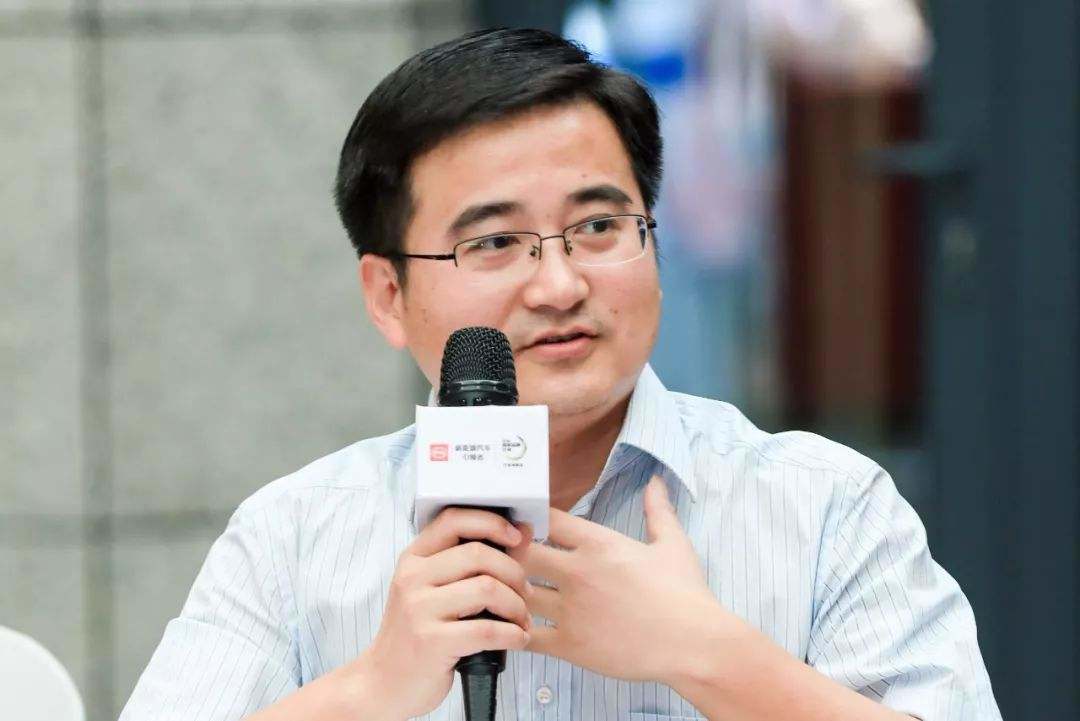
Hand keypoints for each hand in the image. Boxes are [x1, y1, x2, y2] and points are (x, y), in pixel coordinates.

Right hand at [355, 507, 532, 719]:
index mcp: (413, 559)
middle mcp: (412, 578)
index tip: (517, 537)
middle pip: (479, 554)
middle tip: (526, 592)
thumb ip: (473, 561)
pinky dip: (513, 634)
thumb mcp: (434, 590)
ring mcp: (419, 609)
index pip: (454, 519)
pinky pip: (487, 630)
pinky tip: (518, 639)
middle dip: (514, 572)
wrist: (384, 682)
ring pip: (487, 589)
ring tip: (522, 619)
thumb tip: (524, 532)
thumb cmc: (416, 633)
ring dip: (517, 606)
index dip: (492, 522)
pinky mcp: (431, 641)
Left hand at [510, 476, 747, 685]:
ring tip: (504, 592)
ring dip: (507, 590)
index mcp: (599, 544)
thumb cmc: (686, 594)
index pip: (548, 519)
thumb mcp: (673, 544)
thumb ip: (657, 510)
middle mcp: (579, 572)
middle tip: (504, 558)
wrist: (695, 644)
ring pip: (517, 592)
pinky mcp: (570, 645)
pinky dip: (514, 629)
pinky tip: (513, 626)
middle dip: (510, 553)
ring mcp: (572, 610)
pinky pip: (526, 636)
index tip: (525, 523)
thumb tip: (656, 481)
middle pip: (521, 552)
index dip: (531, 517)